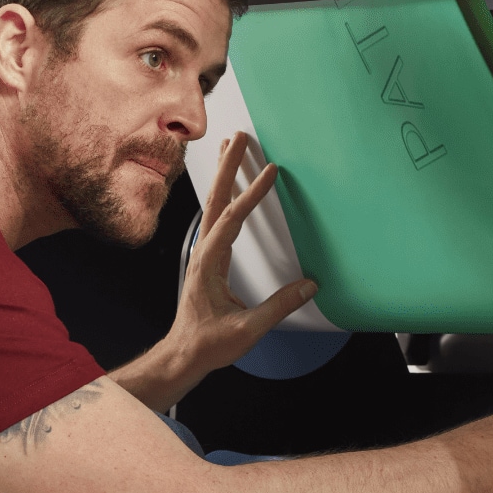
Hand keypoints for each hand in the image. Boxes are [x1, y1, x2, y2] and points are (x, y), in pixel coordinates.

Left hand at [164, 131, 317, 373]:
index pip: (232, 220)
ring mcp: (204, 253)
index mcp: (208, 263)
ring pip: (214, 204)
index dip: (252, 194)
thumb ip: (278, 307)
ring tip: (231, 146)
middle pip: (216, 199)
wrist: (183, 354)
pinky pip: (218, 217)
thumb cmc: (208, 344)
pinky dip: (225, 194)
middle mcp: (203, 252)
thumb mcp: (247, 330)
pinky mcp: (209, 258)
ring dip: (224, 175)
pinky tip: (230, 185)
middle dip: (228, 166)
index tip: (271, 171)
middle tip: (240, 137)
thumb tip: (309, 285)